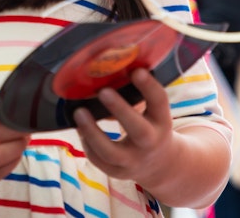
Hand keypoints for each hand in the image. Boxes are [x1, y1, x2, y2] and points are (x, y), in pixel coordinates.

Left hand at [72, 68, 175, 185]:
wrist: (160, 164)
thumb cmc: (148, 125)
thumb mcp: (151, 112)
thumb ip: (134, 94)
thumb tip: (105, 67)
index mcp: (161, 121)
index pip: (159, 102)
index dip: (149, 87)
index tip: (136, 70)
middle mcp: (150, 143)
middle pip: (139, 130)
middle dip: (121, 110)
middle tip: (103, 91)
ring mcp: (134, 161)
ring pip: (112, 152)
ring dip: (93, 132)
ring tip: (79, 112)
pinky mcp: (118, 173)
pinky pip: (99, 161)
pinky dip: (88, 145)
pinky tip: (80, 128)